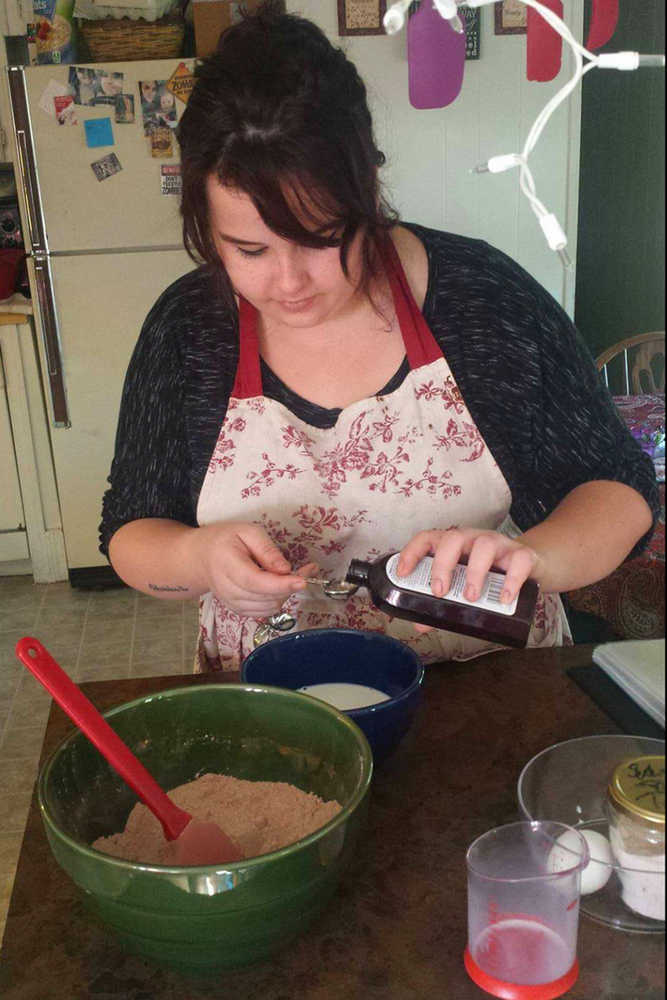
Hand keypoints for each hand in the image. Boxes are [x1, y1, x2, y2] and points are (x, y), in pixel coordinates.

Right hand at [193, 521, 316, 617]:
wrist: (201, 558)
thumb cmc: (225, 540)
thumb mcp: (247, 532)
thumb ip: (267, 549)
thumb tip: (285, 570)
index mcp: (227, 565)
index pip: (256, 582)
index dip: (281, 584)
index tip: (302, 580)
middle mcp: (227, 589)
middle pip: (266, 597)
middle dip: (290, 586)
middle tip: (307, 569)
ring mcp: (231, 603)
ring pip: (269, 607)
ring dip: (285, 593)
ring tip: (291, 575)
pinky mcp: (238, 610)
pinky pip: (264, 611)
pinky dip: (277, 600)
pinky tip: (279, 585)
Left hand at [396, 528, 541, 632]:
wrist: (531, 568)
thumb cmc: (491, 575)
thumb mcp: (465, 586)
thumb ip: (444, 604)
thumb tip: (421, 624)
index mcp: (454, 545)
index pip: (428, 538)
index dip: (412, 552)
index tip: (403, 573)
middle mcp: (473, 539)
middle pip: (453, 538)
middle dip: (442, 565)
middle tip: (439, 592)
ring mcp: (499, 545)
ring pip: (485, 546)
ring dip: (475, 573)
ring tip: (470, 597)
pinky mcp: (523, 555)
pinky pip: (518, 562)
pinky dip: (510, 581)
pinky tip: (503, 598)